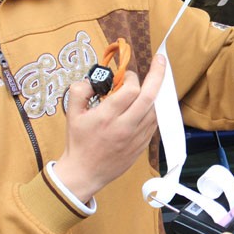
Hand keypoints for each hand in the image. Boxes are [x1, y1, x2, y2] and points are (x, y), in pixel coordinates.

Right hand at [52, 54, 165, 202]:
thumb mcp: (72, 114)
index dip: (131, 77)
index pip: (130, 90)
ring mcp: (137, 137)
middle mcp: (125, 126)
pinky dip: (156, 108)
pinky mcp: (143, 145)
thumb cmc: (78, 142)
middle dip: (158, 75)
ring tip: (158, 79)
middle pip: (149, 97)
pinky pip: (155, 122)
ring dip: (158, 92)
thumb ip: (80, 90)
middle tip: (161, 60)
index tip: (125, 76)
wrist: (85, 173)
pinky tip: (152, 101)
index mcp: (107, 117)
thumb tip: (96, 79)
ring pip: (156, 109)